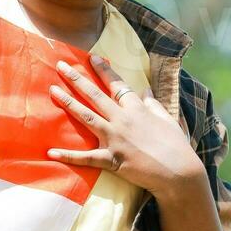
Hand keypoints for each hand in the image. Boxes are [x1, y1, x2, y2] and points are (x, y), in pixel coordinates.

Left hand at [46, 54, 203, 197]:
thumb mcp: (167, 120)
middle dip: (76, 79)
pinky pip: (86, 157)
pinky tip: (50, 152)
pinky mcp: (112, 159)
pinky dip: (68, 155)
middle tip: (60, 65)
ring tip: (53, 91)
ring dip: (68, 103)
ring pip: (87, 117)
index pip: (117, 84)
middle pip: (95, 95)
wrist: (179, 172)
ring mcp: (115, 139)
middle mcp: (123, 120)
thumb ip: (153, 104)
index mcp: (137, 109)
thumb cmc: (176, 146)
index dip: (104, 70)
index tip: (92, 58)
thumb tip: (146, 90)